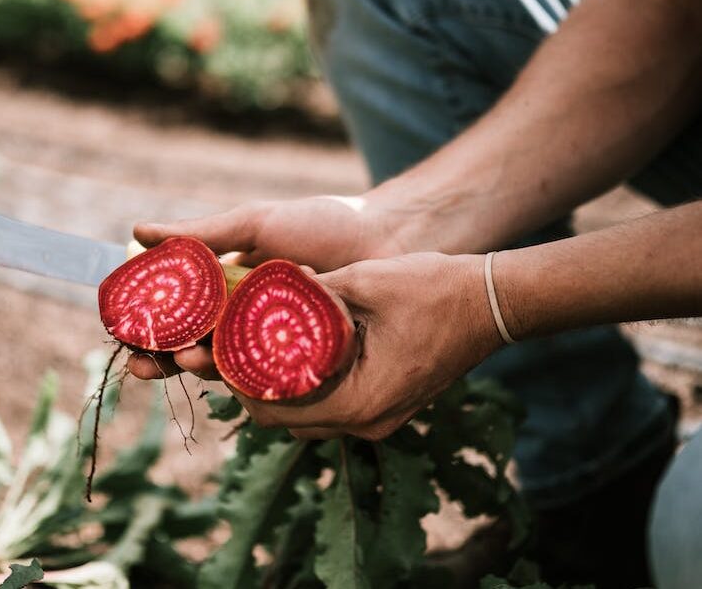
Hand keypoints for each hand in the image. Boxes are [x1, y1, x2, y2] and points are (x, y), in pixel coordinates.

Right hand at [128, 194, 406, 379]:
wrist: (387, 240)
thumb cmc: (322, 226)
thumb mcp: (255, 224)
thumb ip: (200, 234)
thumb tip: (137, 230)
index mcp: (227, 287)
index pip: (176, 312)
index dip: (148, 325)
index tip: (125, 331)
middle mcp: (245, 319)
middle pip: (193, 346)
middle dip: (165, 359)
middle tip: (145, 363)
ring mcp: (273, 344)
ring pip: (225, 366)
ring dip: (199, 369)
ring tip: (189, 361)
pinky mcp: (302, 365)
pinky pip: (267, 379)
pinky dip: (246, 381)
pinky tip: (233, 378)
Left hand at [142, 253, 503, 438]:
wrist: (491, 302)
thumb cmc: (434, 288)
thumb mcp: (362, 282)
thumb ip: (307, 294)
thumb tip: (255, 289)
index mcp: (360, 400)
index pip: (275, 408)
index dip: (236, 381)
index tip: (212, 349)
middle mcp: (367, 421)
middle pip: (285, 420)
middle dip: (248, 386)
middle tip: (220, 349)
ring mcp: (378, 418)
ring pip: (304, 416)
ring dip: (274, 388)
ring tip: (246, 350)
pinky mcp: (384, 407)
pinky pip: (329, 406)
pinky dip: (302, 385)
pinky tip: (288, 353)